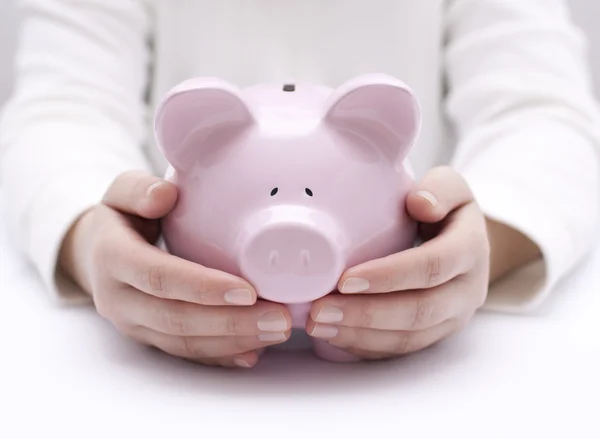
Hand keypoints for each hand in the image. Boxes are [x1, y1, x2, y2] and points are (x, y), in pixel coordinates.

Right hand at [59, 171, 291, 367]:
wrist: (96, 253)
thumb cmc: (122, 216)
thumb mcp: (122, 192)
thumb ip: (139, 190)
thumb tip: (164, 195)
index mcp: (112, 258)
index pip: (159, 278)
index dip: (202, 287)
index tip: (248, 291)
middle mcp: (118, 299)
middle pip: (176, 319)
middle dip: (231, 323)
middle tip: (278, 319)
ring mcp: (133, 324)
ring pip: (183, 343)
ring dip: (233, 342)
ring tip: (277, 332)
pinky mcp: (149, 339)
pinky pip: (185, 354)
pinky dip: (220, 356)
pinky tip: (254, 352)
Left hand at [306, 166, 489, 359]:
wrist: (464, 241)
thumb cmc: (445, 208)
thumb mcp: (449, 186)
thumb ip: (439, 188)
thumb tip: (420, 203)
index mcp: (471, 248)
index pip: (433, 267)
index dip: (390, 276)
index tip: (345, 280)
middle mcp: (468, 289)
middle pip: (419, 311)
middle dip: (366, 314)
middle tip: (321, 310)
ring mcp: (454, 317)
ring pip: (409, 338)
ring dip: (360, 335)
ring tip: (319, 325)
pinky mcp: (436, 334)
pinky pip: (401, 350)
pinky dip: (365, 346)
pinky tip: (334, 335)